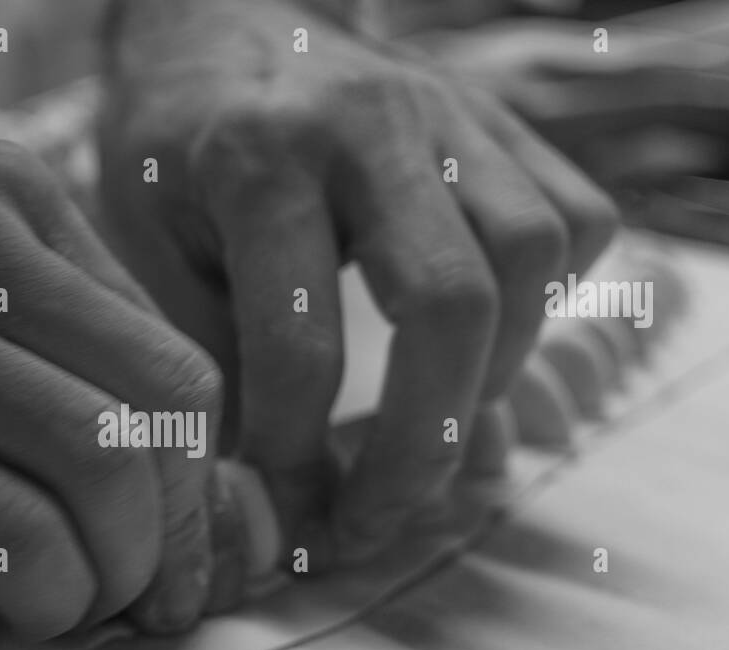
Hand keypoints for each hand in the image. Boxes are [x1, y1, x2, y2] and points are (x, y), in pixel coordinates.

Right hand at [0, 141, 221, 638]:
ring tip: (83, 600)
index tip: (179, 548)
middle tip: (150, 594)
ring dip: (120, 569)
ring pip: (95, 463)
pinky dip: (48, 594)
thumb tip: (216, 508)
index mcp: (6, 197)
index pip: (169, 359)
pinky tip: (27, 608)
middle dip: (178, 531)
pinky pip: (5, 532)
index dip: (196, 477)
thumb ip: (69, 368)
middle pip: (154, 408)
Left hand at [99, 0, 616, 566]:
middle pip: (452, 303)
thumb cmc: (169, 149)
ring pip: (535, 256)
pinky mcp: (500, 118)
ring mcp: (450, 113)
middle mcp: (370, 125)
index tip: (288, 521)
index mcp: (256, 158)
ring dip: (493, 378)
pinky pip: (576, 218)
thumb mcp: (152, 250)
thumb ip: (220, 359)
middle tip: (376, 522)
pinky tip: (483, 347)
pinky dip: (549, 304)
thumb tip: (288, 493)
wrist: (217, 20)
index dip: (298, 458)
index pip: (301, 342)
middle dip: (420, 444)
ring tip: (430, 438)